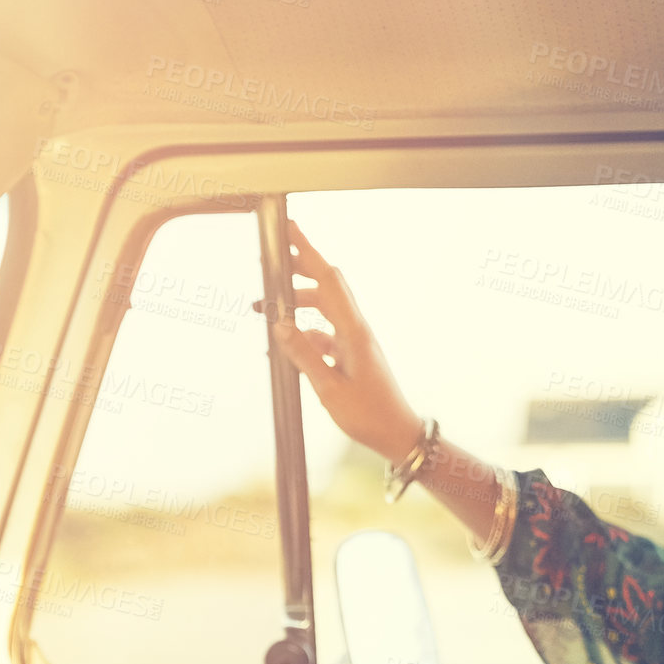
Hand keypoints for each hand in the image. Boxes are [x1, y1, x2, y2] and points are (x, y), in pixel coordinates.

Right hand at [262, 220, 423, 459]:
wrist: (398, 435)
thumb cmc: (369, 415)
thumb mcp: (329, 388)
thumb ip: (303, 355)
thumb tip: (279, 324)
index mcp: (354, 332)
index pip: (327, 279)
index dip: (307, 251)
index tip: (288, 229)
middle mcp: (356, 330)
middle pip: (325, 286)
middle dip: (298, 269)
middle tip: (270, 261)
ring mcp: (355, 342)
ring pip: (323, 310)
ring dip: (296, 305)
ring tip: (264, 311)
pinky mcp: (352, 355)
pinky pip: (324, 334)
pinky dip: (303, 333)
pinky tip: (283, 345)